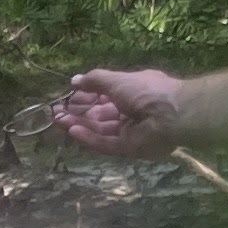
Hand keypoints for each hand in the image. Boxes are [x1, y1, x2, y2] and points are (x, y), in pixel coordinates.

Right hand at [51, 69, 190, 158]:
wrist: (171, 115)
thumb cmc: (146, 91)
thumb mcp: (117, 79)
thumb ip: (94, 80)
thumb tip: (74, 80)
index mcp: (132, 93)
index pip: (105, 96)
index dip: (86, 97)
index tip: (67, 97)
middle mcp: (131, 112)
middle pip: (100, 115)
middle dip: (79, 113)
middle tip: (56, 113)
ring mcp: (130, 132)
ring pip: (100, 130)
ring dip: (80, 125)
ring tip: (59, 122)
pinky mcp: (128, 149)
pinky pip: (106, 143)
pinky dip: (89, 138)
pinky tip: (72, 132)